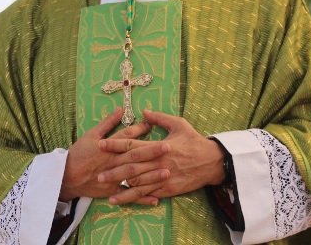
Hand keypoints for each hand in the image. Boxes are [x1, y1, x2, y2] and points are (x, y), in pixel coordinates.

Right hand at [60, 107, 167, 205]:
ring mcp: (113, 177)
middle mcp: (113, 161)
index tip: (152, 125)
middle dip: (152, 151)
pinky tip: (156, 199)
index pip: (127, 137)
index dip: (140, 130)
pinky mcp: (112, 191)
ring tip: (167, 172)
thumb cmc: (79, 153)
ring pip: (134, 176)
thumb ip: (107, 122)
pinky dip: (142, 198)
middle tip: (168, 147)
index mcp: (108, 147)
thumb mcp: (91, 134)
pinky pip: (129, 195)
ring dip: (151, 174)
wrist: (66, 176)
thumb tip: (120, 109)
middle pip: (134, 156)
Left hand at [98, 109, 225, 205]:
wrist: (211, 161)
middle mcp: (158, 163)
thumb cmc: (193, 140)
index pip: (132, 145)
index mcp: (158, 146)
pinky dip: (137, 197)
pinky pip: (150, 194)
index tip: (101, 144)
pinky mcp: (168, 189)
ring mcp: (163, 177)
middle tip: (98, 174)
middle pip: (132, 168)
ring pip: (139, 184)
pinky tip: (126, 199)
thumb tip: (144, 111)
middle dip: (114, 171)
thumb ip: (160, 118)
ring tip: (108, 190)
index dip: (116, 145)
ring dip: (123, 187)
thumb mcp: (178, 124)